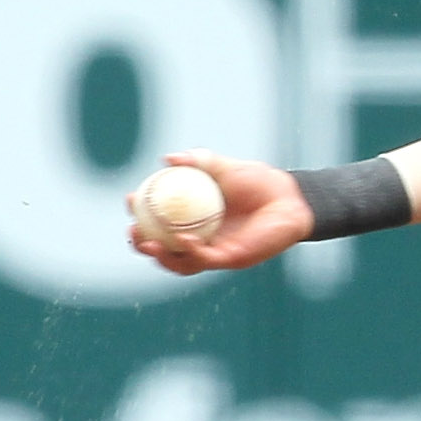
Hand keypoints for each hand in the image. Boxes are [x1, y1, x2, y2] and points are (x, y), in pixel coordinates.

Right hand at [127, 150, 311, 275]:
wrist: (289, 197)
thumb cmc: (257, 181)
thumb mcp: (223, 167)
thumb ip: (198, 161)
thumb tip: (169, 158)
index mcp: (193, 217)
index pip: (158, 220)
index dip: (140, 213)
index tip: (131, 199)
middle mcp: (200, 237)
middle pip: (163, 247)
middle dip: (142, 243)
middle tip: (133, 231)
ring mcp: (214, 250)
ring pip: (180, 262)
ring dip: (161, 257)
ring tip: (148, 245)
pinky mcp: (231, 259)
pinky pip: (205, 259)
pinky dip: (191, 251)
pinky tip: (182, 239)